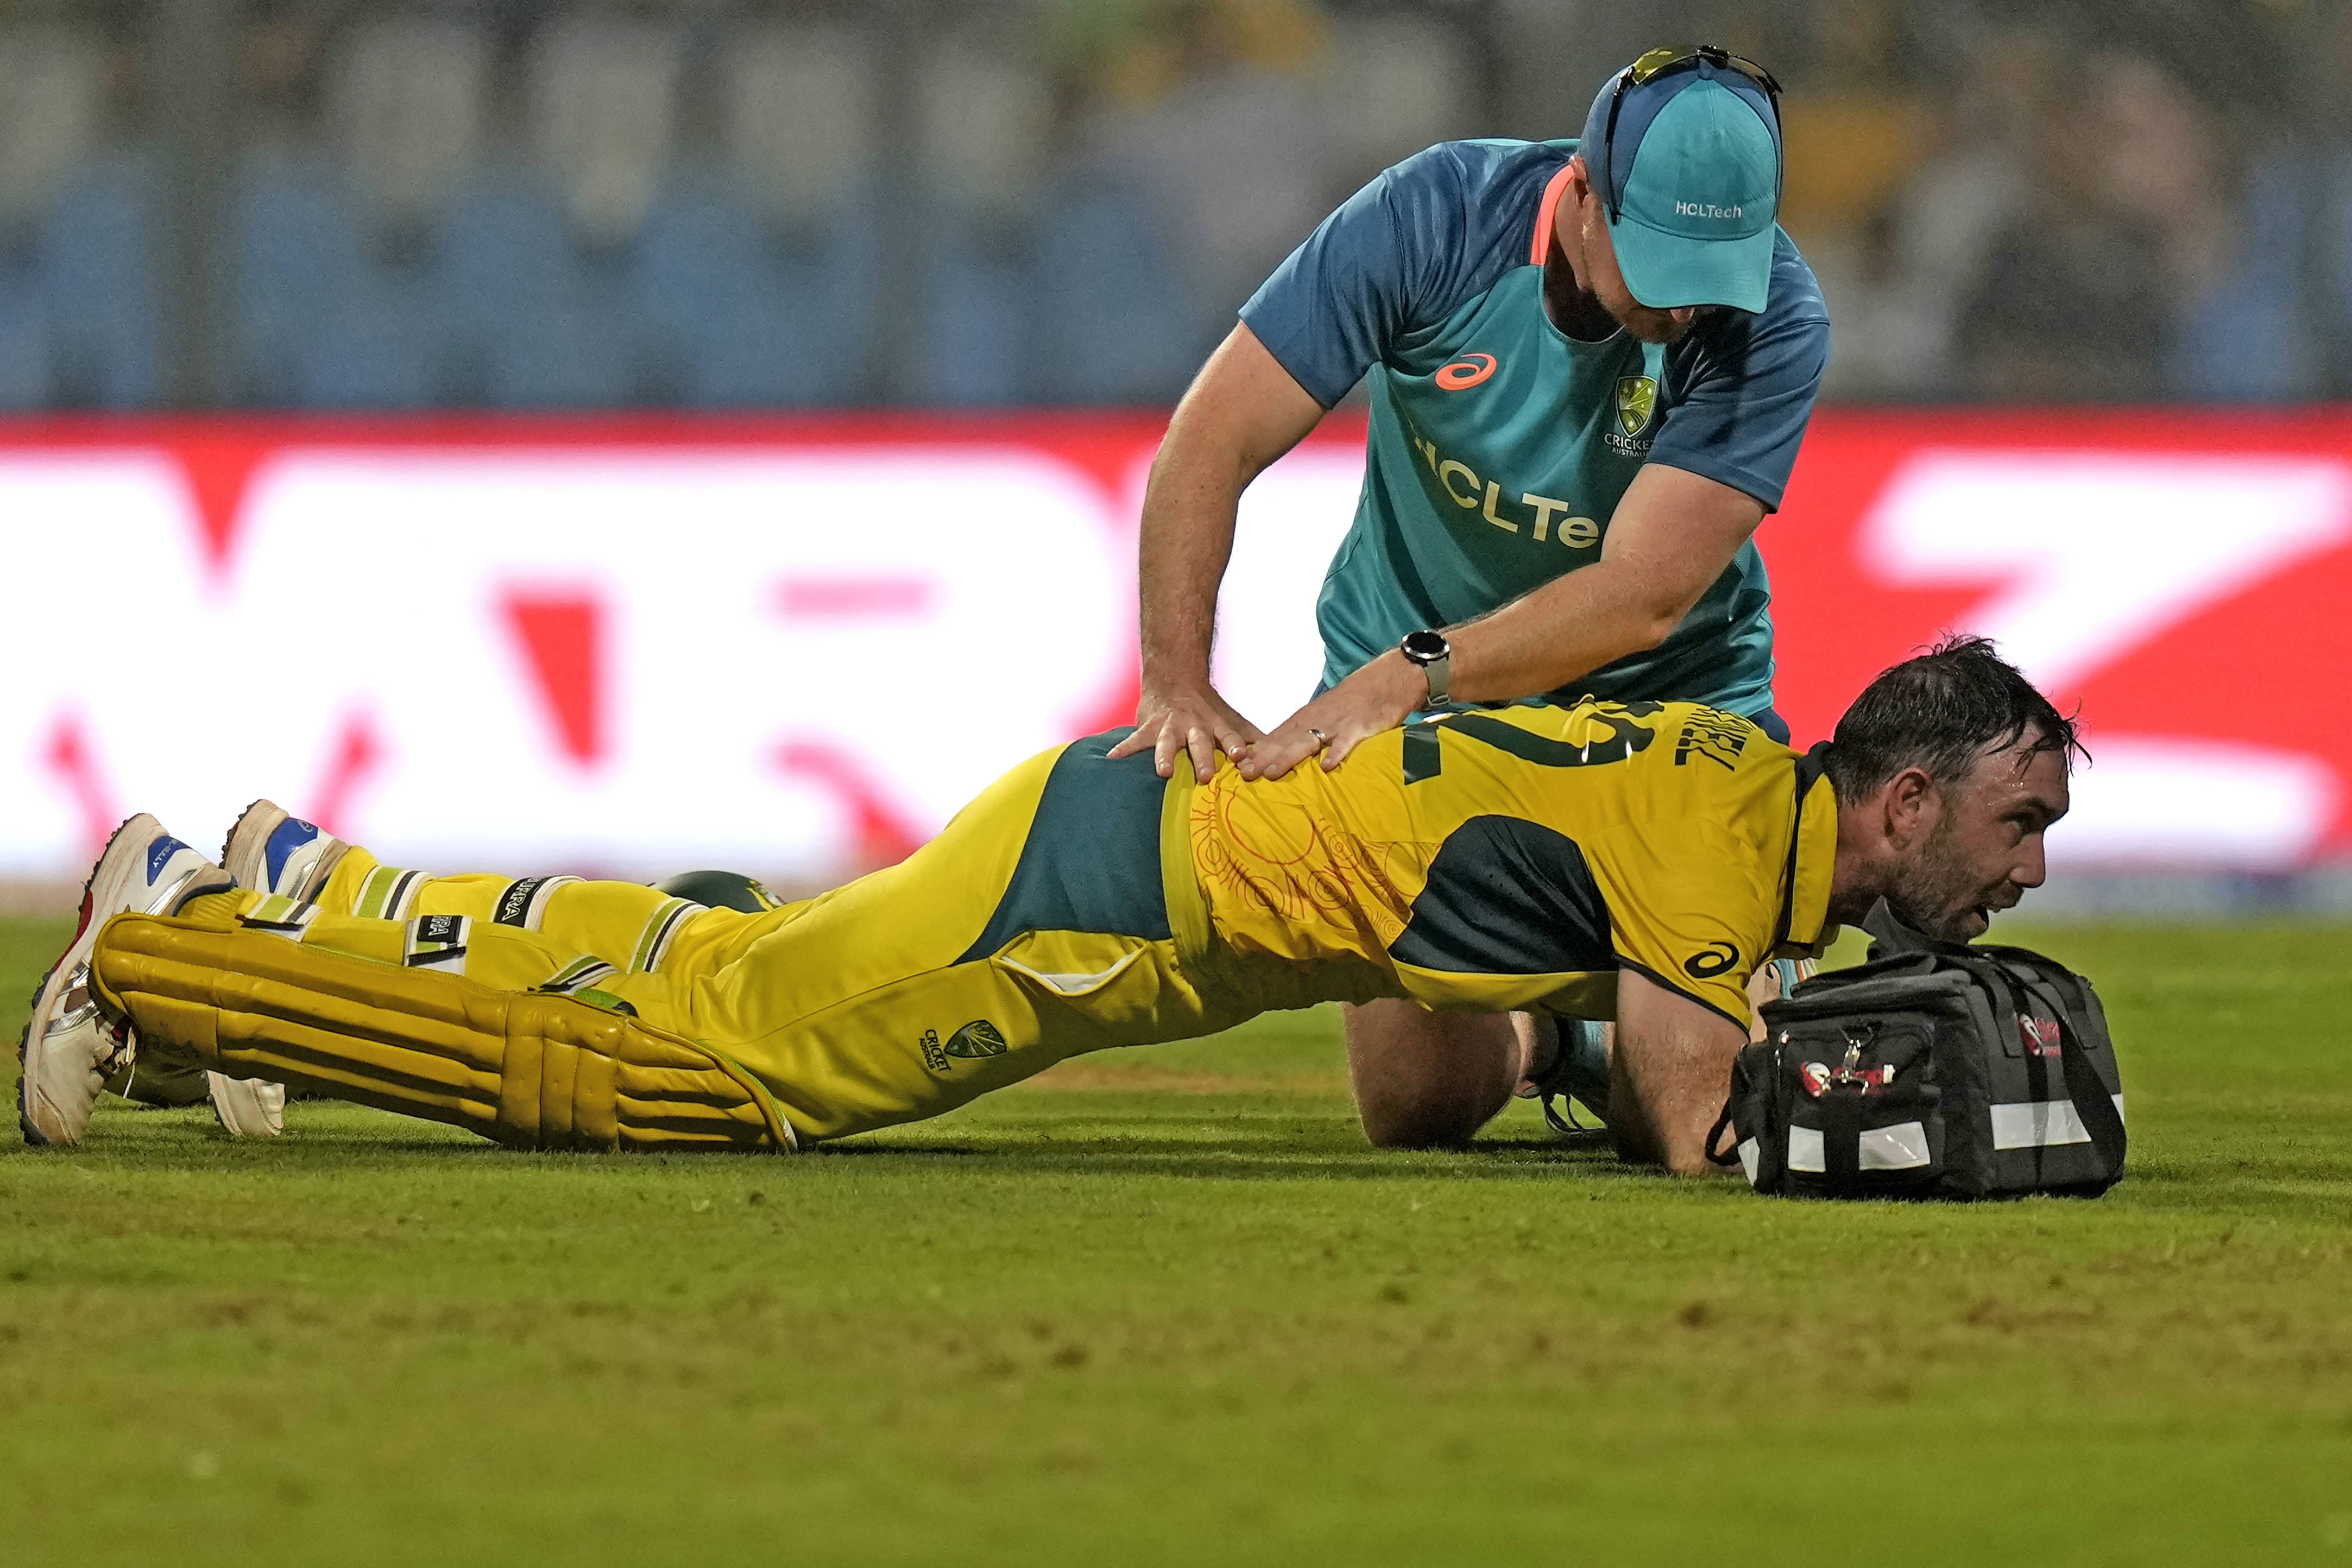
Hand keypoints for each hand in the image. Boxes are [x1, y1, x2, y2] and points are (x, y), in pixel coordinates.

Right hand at [1108, 682, 1263, 782]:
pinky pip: (1134, 739)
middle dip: (1202, 759)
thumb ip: (1250, 736)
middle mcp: (1193, 726)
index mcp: (1215, 725)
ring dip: (1165, 757)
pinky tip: (1112, 758)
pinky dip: (1123, 748)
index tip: (1241, 758)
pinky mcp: (1148, 726)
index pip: (1228, 736)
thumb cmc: (1208, 706)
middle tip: (1205, 777)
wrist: (1176, 676)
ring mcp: (1169, 726)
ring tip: (1163, 772)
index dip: (1234, 746)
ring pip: (1166, 742)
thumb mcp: (1230, 718)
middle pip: (1199, 743)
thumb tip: (1277, 756)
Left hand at [1238, 652, 1423, 779]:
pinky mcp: (1361, 727)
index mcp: (1308, 717)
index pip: (1277, 735)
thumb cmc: (1356, 699)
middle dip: (1264, 757)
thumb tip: (1283, 752)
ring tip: (1271, 772)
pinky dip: (1336, 753)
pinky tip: (1326, 767)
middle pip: (1286, 740)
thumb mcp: (1326, 712)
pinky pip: (1347, 742)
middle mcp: (1318, 719)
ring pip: (1309, 741)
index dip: (1258, 751)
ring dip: (1289, 756)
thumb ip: (1306, 731)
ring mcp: (1338, 723)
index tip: (1237, 766)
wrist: (1389, 676)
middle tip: (1244, 774)